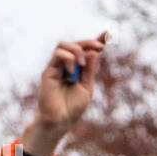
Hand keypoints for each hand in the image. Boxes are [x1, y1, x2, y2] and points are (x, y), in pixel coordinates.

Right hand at [22, 32, 108, 155]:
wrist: (59, 121)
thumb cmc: (72, 108)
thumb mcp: (87, 87)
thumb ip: (90, 70)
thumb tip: (94, 52)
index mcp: (79, 70)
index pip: (87, 51)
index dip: (96, 41)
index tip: (107, 35)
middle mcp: (67, 66)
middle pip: (75, 44)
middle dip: (89, 42)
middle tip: (100, 47)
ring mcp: (57, 67)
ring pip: (64, 45)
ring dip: (77, 51)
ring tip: (82, 65)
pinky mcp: (49, 71)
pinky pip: (58, 55)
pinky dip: (69, 59)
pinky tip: (72, 72)